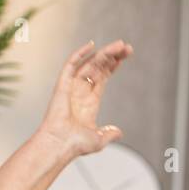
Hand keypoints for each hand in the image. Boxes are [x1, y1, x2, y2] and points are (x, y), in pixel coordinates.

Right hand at [34, 39, 133, 160]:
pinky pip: (71, 65)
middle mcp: (81, 91)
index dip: (112, 67)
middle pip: (98, 68)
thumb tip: (118, 132)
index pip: (102, 78)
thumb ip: (109, 133)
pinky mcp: (63, 84)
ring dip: (104, 53)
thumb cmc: (76, 144)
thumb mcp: (99, 139)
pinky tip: (92, 45)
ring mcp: (72, 86)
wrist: (61, 144)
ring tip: (120, 45)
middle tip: (127, 47)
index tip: (123, 56)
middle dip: (113, 56)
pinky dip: (80, 54)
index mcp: (89, 102)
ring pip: (90, 63)